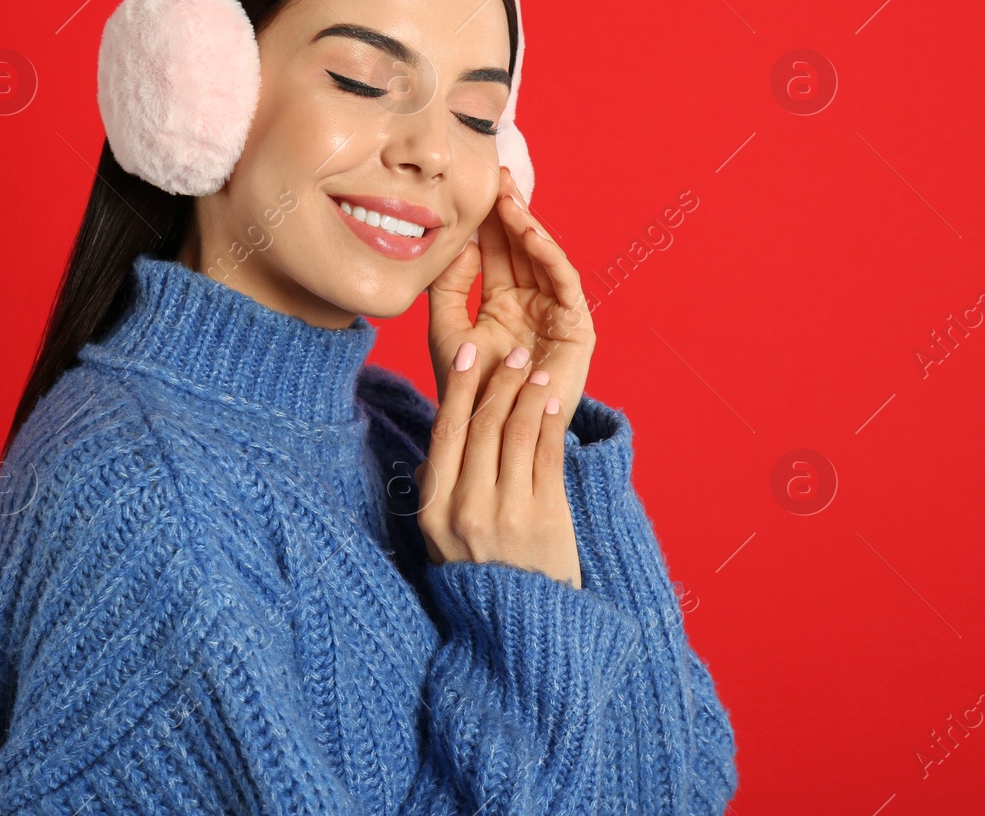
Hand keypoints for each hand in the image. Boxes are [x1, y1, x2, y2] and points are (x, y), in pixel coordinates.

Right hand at [414, 339, 581, 588]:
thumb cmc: (484, 579)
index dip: (457, 387)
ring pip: (516, 433)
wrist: (523, 631)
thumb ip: (439, 492)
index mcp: (433, 511)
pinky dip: (549, 421)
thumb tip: (436, 446)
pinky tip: (551, 403)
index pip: (444, 433)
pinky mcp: (546, 518)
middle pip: (481, 425)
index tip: (468, 353)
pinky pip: (548, 454)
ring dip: (527, 395)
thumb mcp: (443, 541)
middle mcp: (465, 509)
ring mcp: (507, 513)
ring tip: (537, 373)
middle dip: (499, 382)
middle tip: (514, 355)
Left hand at [427, 165, 596, 431]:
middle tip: (498, 174)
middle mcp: (531, 303)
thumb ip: (447, 289)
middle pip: (521, 248)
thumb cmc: (466, 392)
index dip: (488, 221)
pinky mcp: (576, 328)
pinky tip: (530, 233)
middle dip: (510, 211)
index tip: (473, 186)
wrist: (490, 437)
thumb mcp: (446, 333)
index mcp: (502, 303)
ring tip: (510, 197)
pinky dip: (549, 256)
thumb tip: (457, 243)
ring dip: (528, 226)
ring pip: (543, 259)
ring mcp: (555, 314)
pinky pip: (564, 283)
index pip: (497, 252)